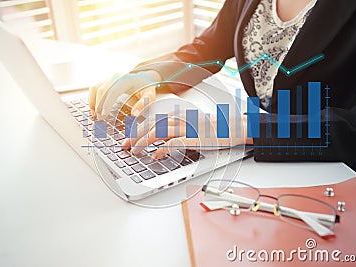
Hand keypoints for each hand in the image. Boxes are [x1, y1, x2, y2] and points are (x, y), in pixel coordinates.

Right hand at [89, 70, 160, 119]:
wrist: (143, 76)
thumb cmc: (146, 87)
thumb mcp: (149, 95)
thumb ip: (144, 104)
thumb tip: (135, 114)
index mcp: (126, 79)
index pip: (113, 91)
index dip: (106, 103)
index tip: (103, 115)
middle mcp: (115, 77)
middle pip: (102, 90)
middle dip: (99, 105)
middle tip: (100, 119)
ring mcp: (109, 78)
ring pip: (95, 88)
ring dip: (93, 102)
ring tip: (94, 115)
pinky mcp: (105, 81)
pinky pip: (94, 88)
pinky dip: (91, 98)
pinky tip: (93, 109)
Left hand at [122, 115, 252, 158]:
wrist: (231, 128)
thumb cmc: (210, 128)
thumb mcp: (190, 124)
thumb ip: (174, 129)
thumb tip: (158, 139)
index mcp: (176, 115)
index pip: (151, 122)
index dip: (137, 131)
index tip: (127, 140)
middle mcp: (179, 119)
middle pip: (151, 126)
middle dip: (135, 137)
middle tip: (124, 147)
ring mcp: (186, 128)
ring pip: (159, 132)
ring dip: (144, 142)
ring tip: (135, 151)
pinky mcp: (195, 138)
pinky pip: (175, 143)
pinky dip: (163, 149)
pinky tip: (156, 156)